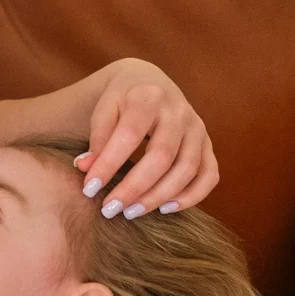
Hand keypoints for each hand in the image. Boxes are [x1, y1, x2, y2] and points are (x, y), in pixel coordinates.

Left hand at [74, 58, 218, 218]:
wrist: (150, 83)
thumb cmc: (122, 100)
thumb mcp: (105, 108)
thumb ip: (97, 137)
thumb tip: (85, 168)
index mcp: (148, 97)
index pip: (129, 135)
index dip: (108, 165)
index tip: (89, 189)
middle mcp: (179, 111)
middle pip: (161, 156)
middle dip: (134, 187)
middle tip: (110, 209)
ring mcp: (198, 128)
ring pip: (187, 169)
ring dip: (159, 196)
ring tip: (131, 212)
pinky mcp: (208, 144)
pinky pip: (209, 175)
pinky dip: (191, 196)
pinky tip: (165, 209)